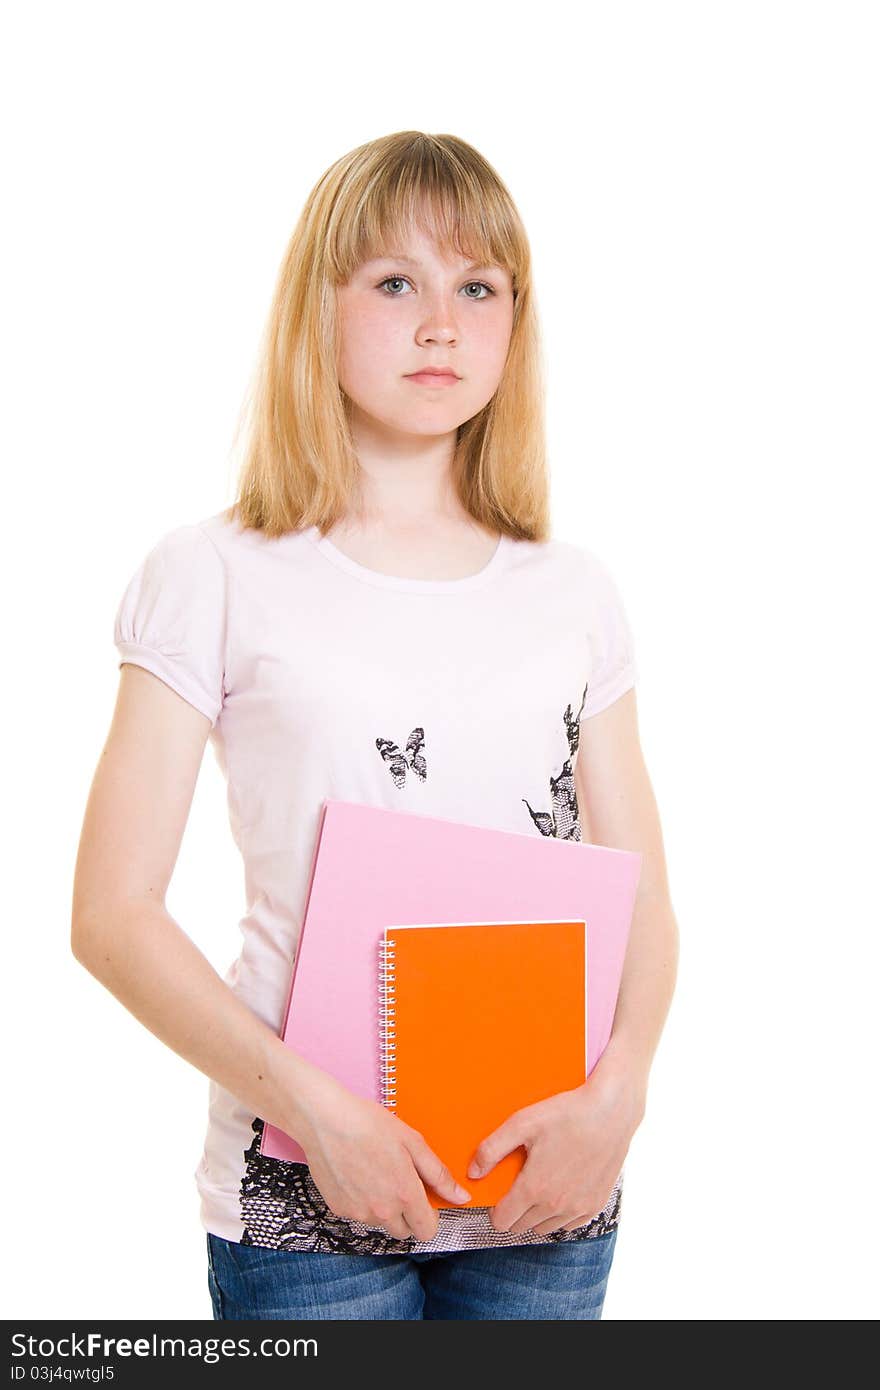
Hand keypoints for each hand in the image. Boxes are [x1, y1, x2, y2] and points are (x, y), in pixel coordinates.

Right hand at [295, 1073, 471, 1242]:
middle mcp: (382, 1211)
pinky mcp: (339, 1210)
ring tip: (375, 1173)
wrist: (324, 1120)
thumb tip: (461, 1196)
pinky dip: (361, 1202)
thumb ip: (438, 1174)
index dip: (430, 1217)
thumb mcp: (412, 1142)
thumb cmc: (369, 1124)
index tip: (425, 1201)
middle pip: (404, 1231)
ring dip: (383, 1208)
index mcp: (405, 1194)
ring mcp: (358, 1213)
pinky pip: (359, 1215)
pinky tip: (357, 1175)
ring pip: (380, 1223)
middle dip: (407, 1214)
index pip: (428, 1231)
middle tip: (399, 1183)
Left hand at [467, 1064, 645, 1235]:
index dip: (494, 1210)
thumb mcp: (522, 1122)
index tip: (497, 1195)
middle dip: (513, 1211)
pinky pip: (567, 1225)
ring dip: (535, 1215)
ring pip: (543, 1228)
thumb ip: (491, 1149)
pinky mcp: (594, 1206)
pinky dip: (559, 1215)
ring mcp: (577, 1209)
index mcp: (534, 1188)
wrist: (611, 1112)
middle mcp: (555, 1205)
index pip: (502, 1221)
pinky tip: (559, 1190)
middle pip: (520, 1227)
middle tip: (517, 1186)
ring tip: (538, 1186)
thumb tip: (472, 1173)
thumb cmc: (566, 1113)